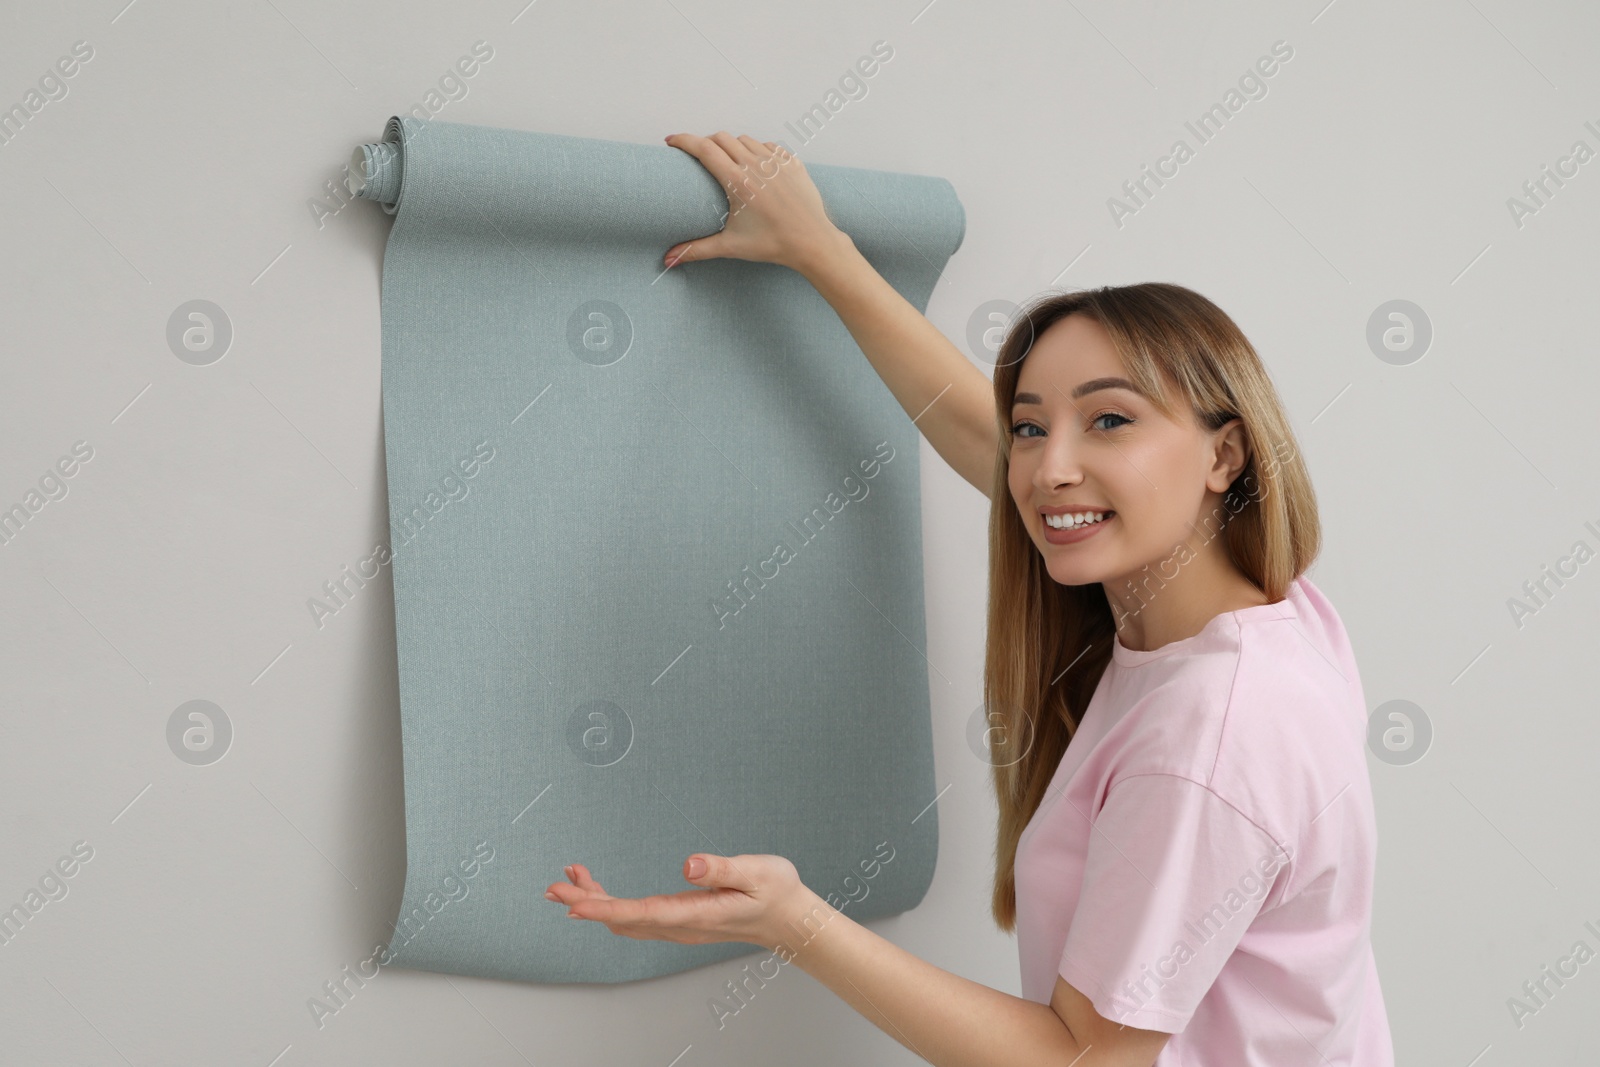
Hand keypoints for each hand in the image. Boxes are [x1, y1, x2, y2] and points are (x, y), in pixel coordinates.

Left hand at [545, 853, 809, 947]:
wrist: (789, 919)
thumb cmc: (776, 893)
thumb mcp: (758, 873)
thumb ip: (722, 868)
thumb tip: (688, 865)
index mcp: (695, 915)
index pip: (641, 914)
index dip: (605, 908)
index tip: (573, 904)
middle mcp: (680, 926)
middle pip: (622, 919)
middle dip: (585, 903)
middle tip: (552, 888)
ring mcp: (677, 926)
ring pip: (625, 919)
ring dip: (594, 901)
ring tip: (566, 880)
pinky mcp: (678, 919)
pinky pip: (635, 915)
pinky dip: (610, 902)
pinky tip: (598, 887)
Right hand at [662, 131, 847, 273]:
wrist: (812, 242)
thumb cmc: (773, 245)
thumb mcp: (731, 246)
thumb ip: (697, 250)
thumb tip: (668, 260)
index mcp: (738, 181)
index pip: (704, 149)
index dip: (683, 140)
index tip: (670, 141)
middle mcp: (756, 165)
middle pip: (721, 138)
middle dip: (705, 142)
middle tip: (698, 156)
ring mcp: (776, 161)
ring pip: (745, 140)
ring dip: (731, 145)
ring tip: (726, 160)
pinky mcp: (792, 163)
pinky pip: (769, 146)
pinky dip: (757, 149)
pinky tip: (754, 163)